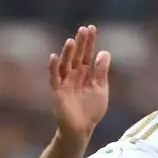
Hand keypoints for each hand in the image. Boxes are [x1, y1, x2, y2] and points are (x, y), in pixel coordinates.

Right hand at [48, 24, 110, 139]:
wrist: (81, 129)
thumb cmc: (91, 110)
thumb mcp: (101, 88)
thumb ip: (101, 71)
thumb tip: (104, 52)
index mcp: (84, 73)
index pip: (86, 54)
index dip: (89, 42)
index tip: (91, 28)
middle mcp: (73, 75)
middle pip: (76, 56)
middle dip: (80, 43)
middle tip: (83, 29)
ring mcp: (64, 82)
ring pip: (65, 64)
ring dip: (67, 53)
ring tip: (71, 41)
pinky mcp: (57, 92)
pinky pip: (54, 78)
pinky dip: (53, 68)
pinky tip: (54, 57)